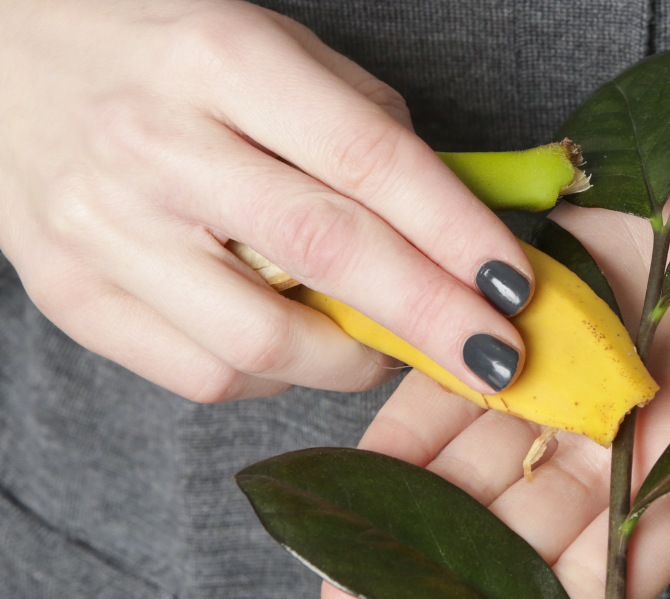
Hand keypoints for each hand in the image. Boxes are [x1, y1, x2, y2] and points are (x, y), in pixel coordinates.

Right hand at [0, 0, 533, 401]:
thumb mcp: (270, 48)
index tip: (515, 284)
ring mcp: (102, 225)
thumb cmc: (163, 54)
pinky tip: (302, 349)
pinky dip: (275, 375)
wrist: (0, 58)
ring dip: (356, 363)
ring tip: (398, 352)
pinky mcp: (69, 292)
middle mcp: (156, 142)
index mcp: (223, 58)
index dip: (456, 230)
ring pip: (261, 336)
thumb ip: (361, 124)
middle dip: (431, 317)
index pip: (369, 158)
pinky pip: (200, 371)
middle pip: (325, 251)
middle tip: (497, 359)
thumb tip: (456, 218)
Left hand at [321, 55, 669, 598]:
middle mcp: (636, 423)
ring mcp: (588, 359)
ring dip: (416, 524)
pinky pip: (472, 356)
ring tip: (346, 596)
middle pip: (532, 535)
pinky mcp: (553, 287)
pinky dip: (416, 413)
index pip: (618, 570)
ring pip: (487, 460)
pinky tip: (357, 470)